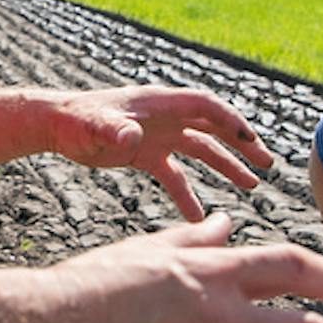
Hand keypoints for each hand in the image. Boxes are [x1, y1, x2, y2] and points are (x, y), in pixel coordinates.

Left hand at [47, 85, 278, 220]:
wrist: (54, 126)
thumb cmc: (73, 120)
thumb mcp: (93, 125)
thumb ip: (111, 129)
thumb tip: (131, 135)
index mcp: (159, 104)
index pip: (206, 107)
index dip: (231, 122)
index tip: (251, 142)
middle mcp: (164, 118)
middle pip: (213, 128)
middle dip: (242, 144)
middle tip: (267, 164)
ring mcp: (157, 136)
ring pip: (200, 151)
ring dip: (225, 167)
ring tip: (251, 187)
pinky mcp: (145, 155)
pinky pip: (175, 176)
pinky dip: (187, 195)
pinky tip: (198, 218)